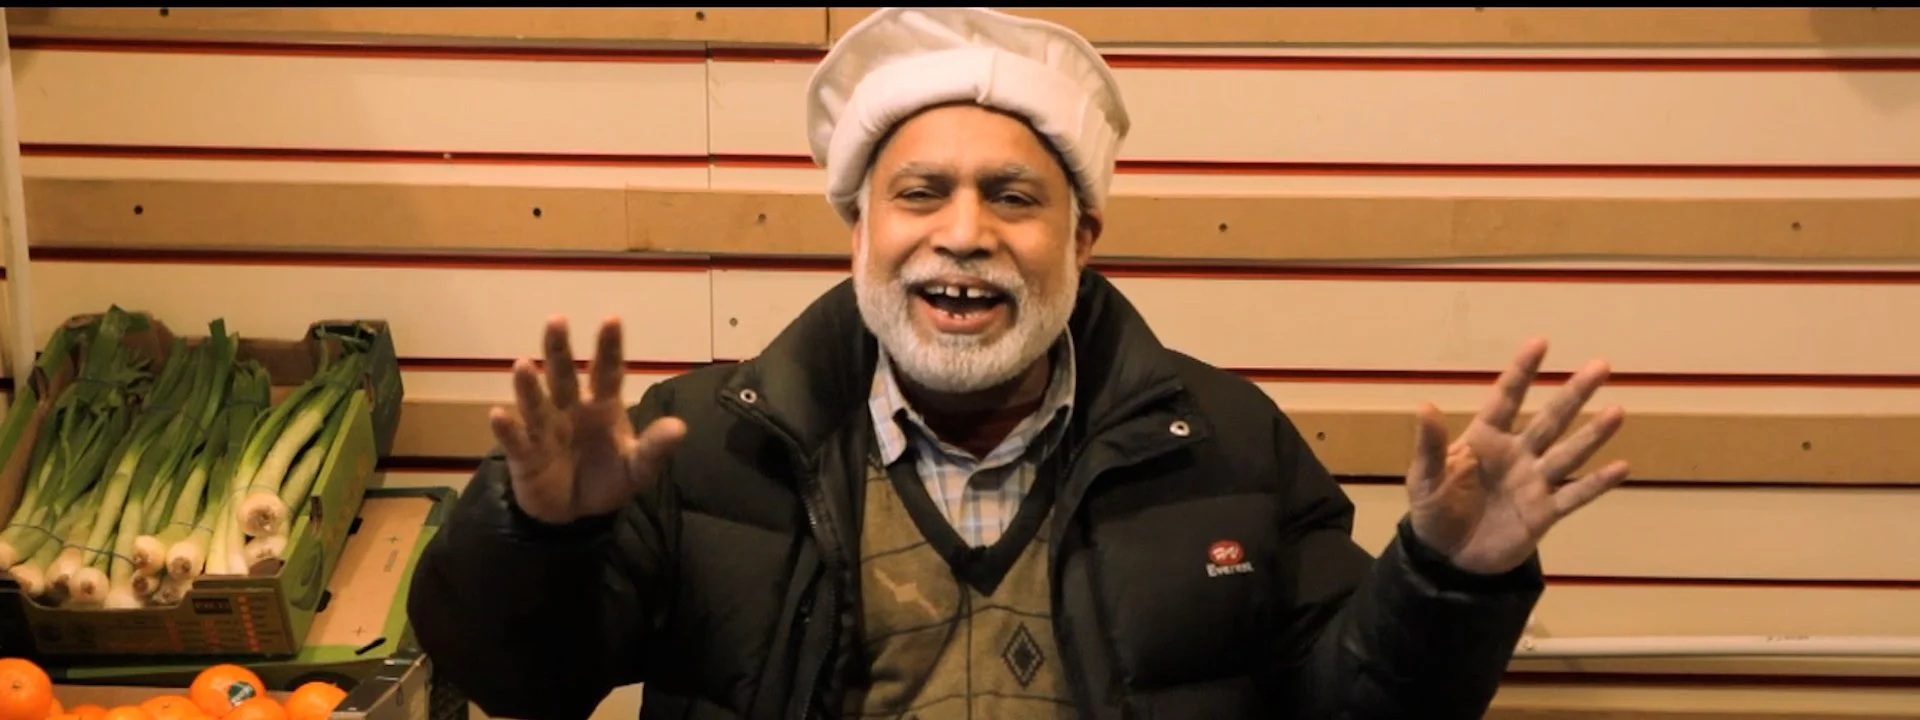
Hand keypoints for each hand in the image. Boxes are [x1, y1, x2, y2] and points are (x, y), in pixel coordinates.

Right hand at [489, 315, 687, 524]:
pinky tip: (498, 414)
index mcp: (602, 406)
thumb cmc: (607, 478)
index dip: (609, 347)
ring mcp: (545, 429)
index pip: (607, 371)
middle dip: (560, 350)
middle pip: (564, 376)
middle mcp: (571, 409)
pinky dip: (507, 429)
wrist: (575, 513)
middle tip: (556, 321)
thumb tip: (680, 428)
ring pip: (537, 403)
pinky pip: (516, 440)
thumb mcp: (637, 468)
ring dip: (529, 386)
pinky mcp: (525, 455)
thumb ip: (654, 448)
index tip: (612, 319)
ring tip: (522, 364)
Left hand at [1405, 338, 1629, 574]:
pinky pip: (1574, 495)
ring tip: (1618, 411)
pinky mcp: (1543, 513)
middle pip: (1549, 419)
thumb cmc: (1434, 511)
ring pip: (1567, 453)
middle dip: (1574, 393)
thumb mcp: (1424, 478)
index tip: (1540, 342)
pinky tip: (1621, 467)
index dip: (1522, 372)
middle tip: (1602, 365)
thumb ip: (1430, 445)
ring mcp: (1533, 483)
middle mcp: (1516, 454)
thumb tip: (1425, 405)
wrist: (1447, 558)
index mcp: (1484, 439)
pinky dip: (1596, 483)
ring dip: (1592, 434)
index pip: (1506, 399)